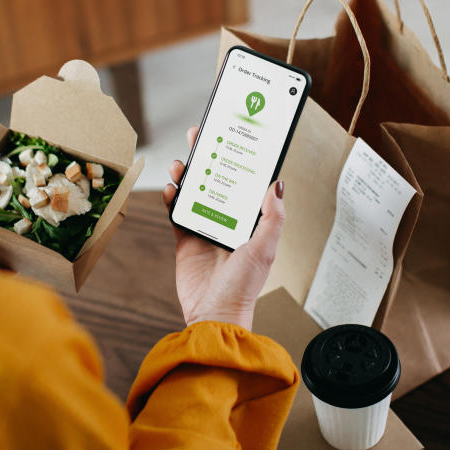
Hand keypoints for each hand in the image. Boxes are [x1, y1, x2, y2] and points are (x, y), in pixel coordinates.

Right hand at [163, 127, 285, 330]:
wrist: (214, 314)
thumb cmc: (243, 286)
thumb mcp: (264, 248)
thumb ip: (272, 216)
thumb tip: (277, 183)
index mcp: (250, 220)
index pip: (244, 182)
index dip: (238, 159)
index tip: (231, 136)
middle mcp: (228, 220)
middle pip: (216, 179)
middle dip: (207, 156)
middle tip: (199, 135)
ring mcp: (205, 228)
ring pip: (194, 191)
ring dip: (187, 174)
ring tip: (182, 162)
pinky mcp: (185, 239)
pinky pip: (176, 212)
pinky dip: (172, 198)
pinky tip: (172, 189)